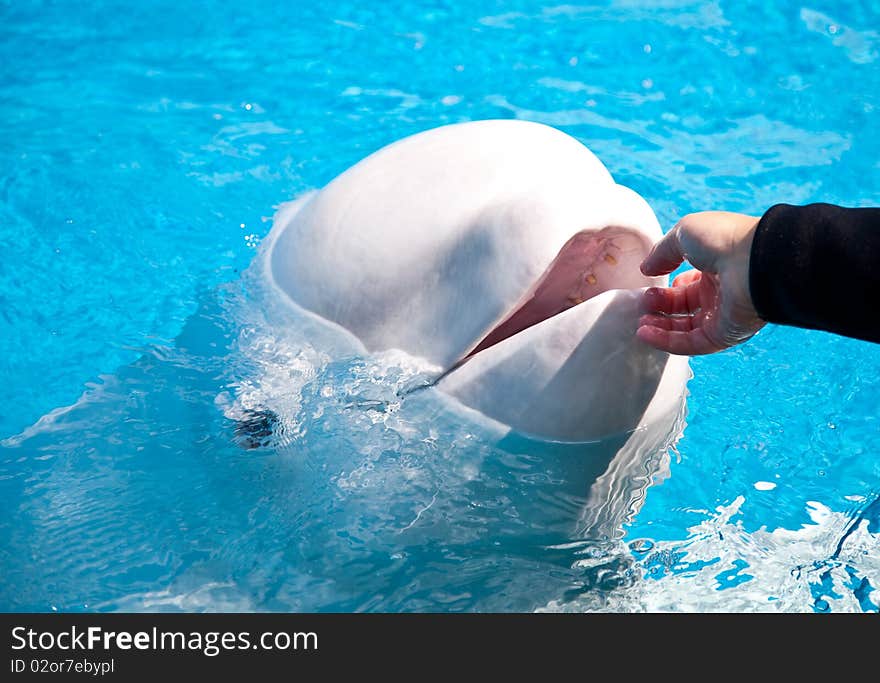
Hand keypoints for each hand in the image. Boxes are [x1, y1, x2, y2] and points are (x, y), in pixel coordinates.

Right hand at [636, 211, 766, 354]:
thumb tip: (646, 268)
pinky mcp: (724, 335)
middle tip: (644, 302)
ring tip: (641, 322)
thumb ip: (662, 252)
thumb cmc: (724, 239)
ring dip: (660, 327)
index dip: (669, 286)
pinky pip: (691, 344)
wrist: (755, 261)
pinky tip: (645, 334)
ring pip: (685, 329)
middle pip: (684, 308)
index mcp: (716, 267)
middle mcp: (721, 293)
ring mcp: (723, 316)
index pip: (688, 284)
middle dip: (661, 306)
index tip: (651, 282)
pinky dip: (666, 341)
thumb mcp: (684, 233)